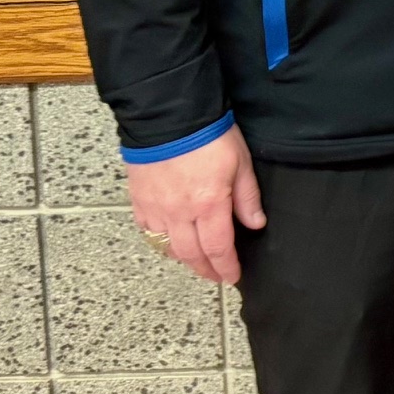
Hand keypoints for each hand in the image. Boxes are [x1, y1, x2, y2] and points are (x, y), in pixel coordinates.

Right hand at [126, 125, 265, 284]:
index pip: (218, 247)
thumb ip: (247, 197)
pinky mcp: (139, 200)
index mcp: (208, 205)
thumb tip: (255, 224)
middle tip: (215, 276)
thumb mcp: (240, 163)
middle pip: (191, 254)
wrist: (169, 116)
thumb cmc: (210, 136)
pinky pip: (147, 230)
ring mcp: (155, 208)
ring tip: (196, 261)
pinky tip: (169, 240)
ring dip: (183, 258)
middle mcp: (179, 213)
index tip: (232, 277)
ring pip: (167, 246)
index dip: (225, 266)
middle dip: (205, 269)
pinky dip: (159, 241)